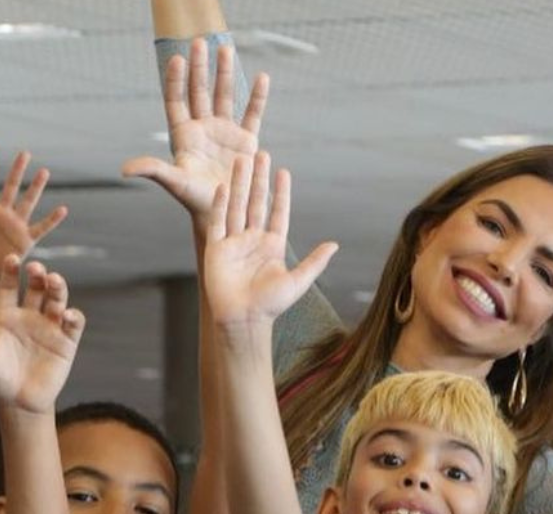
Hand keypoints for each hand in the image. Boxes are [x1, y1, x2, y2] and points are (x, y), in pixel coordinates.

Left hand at [0, 146, 67, 279]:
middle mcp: (3, 212)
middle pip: (11, 186)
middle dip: (17, 170)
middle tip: (25, 153)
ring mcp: (16, 224)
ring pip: (28, 201)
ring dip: (35, 187)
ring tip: (44, 171)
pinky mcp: (27, 238)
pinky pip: (42, 227)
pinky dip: (52, 219)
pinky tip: (63, 209)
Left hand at [0, 254, 84, 413]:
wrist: (19, 403)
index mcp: (7, 316)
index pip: (9, 287)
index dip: (10, 272)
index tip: (11, 259)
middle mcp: (30, 317)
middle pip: (36, 288)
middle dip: (38, 276)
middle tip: (37, 269)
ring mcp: (50, 328)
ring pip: (57, 300)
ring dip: (58, 288)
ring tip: (54, 280)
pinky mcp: (67, 342)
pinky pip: (74, 324)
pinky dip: (74, 316)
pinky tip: (67, 314)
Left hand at [123, 40, 268, 222]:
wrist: (227, 215)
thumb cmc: (197, 201)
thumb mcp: (175, 184)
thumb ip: (154, 171)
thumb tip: (125, 170)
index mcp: (183, 136)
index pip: (176, 101)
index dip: (175, 81)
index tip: (176, 59)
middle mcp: (203, 129)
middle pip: (199, 91)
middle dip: (199, 68)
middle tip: (199, 43)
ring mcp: (224, 132)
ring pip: (224, 96)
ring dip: (225, 73)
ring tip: (226, 49)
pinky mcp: (246, 141)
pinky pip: (252, 114)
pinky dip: (257, 97)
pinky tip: (263, 77)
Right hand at [201, 152, 335, 326]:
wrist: (243, 320)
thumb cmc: (271, 305)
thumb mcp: (298, 282)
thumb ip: (315, 262)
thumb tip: (335, 245)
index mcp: (273, 246)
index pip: (278, 212)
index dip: (281, 193)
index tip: (284, 172)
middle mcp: (253, 240)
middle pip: (256, 203)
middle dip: (258, 179)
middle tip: (261, 154)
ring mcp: (234, 243)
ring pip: (236, 206)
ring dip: (239, 184)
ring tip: (241, 162)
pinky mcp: (217, 249)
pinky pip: (218, 222)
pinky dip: (220, 204)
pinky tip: (223, 186)